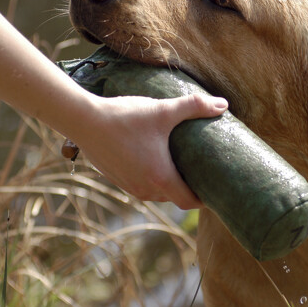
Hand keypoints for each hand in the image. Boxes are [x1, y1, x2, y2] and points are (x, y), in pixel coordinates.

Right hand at [69, 93, 227, 208]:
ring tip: (182, 165)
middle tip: (203, 172)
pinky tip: (156, 160)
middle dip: (189, 188)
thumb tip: (223, 104)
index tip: (216, 188)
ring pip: (157, 193)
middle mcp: (145, 189)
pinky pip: (142, 185)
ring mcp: (128, 186)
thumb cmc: (125, 118)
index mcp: (161, 178)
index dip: (205, 199)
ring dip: (170, 184)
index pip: (190, 202)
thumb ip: (195, 107)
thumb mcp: (164, 110)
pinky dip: (153, 179)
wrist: (83, 120)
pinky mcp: (117, 179)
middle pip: (174, 198)